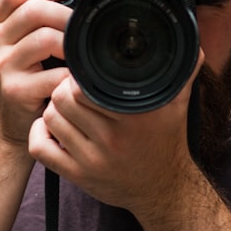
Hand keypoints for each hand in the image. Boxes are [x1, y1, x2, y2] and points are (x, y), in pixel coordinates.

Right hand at [0, 0, 72, 145]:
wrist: (17, 121)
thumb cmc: (32, 74)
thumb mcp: (29, 39)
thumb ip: (39, 8)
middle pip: (33, 11)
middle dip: (65, 14)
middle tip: (84, 25)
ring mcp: (3, 66)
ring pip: (44, 39)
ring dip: (72, 43)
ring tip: (84, 50)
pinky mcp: (15, 91)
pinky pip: (53, 74)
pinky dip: (72, 74)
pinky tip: (80, 76)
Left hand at [29, 50, 204, 216]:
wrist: (165, 190)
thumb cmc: (168, 141)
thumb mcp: (178, 105)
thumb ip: (182, 71)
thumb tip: (191, 40)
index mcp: (133, 117)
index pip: (84, 86)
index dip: (79, 76)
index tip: (85, 77)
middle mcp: (112, 139)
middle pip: (62, 99)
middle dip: (64, 90)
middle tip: (73, 92)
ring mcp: (92, 160)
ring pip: (51, 119)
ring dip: (54, 110)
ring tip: (67, 109)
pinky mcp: (78, 176)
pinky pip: (40, 148)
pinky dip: (40, 134)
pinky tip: (53, 129)